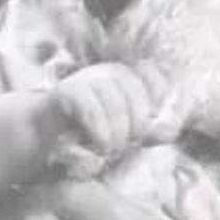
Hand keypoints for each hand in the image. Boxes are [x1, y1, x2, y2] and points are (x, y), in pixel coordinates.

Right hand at [49, 62, 180, 171]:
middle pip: (139, 97)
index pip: (158, 76)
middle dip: (137, 127)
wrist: (49, 138)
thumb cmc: (95, 134)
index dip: (163, 100)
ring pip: (117, 107)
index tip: (155, 126)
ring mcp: (89, 78)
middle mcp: (112, 71)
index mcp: (132, 75)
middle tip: (128, 144)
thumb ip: (155, 129)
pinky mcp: (68, 92)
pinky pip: (92, 112)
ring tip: (111, 148)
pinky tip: (100, 146)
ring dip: (118, 136)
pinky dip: (101, 134)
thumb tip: (169, 129)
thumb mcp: (131, 132)